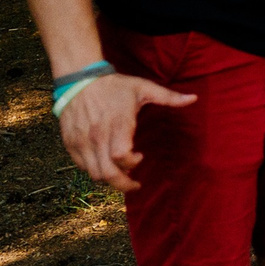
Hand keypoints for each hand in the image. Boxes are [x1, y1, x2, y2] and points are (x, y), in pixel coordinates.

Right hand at [59, 73, 196, 193]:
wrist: (79, 80)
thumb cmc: (114, 85)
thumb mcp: (143, 88)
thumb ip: (168, 97)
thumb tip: (194, 98)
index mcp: (117, 124)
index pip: (121, 157)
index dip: (132, 163)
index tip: (141, 157)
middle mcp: (97, 137)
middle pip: (107, 173)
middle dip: (123, 184)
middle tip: (134, 185)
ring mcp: (81, 142)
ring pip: (94, 173)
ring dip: (109, 178)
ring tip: (120, 173)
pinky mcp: (70, 143)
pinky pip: (81, 166)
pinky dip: (94, 170)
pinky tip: (104, 163)